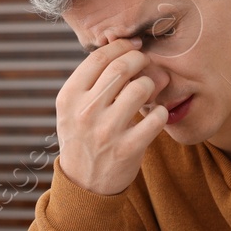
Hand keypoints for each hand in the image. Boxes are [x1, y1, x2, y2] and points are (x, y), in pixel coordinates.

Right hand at [56, 32, 170, 196]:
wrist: (84, 184)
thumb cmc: (82, 138)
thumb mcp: (72, 109)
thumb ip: (90, 82)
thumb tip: (123, 49)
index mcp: (69, 97)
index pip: (98, 58)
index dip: (121, 46)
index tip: (134, 45)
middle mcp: (85, 112)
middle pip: (121, 68)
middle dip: (139, 59)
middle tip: (146, 62)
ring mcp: (107, 131)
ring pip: (140, 88)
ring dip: (150, 84)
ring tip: (149, 90)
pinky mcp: (128, 149)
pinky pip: (156, 118)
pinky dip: (161, 112)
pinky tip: (156, 115)